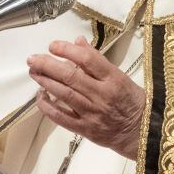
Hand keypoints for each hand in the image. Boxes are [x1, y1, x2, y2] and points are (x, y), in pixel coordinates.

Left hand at [27, 37, 144, 159]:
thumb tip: (77, 42)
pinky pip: (62, 117)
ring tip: (33, 72)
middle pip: (71, 76)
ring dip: (45, 82)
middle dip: (48, 65)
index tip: (53, 46)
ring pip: (65, 94)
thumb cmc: (130, 100)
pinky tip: (39, 96)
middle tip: (32, 59)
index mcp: (113, 79)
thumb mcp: (120, 76)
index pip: (88, 60)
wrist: (140, 131)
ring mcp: (92, 113)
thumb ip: (97, 60)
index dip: (67, 50)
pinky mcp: (85, 129)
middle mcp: (102, 95)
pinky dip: (48, 107)